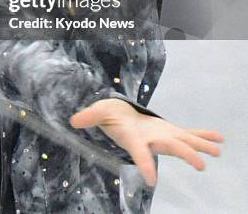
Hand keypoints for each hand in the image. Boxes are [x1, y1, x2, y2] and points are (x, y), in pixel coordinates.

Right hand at [70, 98, 223, 186]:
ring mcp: (163, 136)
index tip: (152, 181)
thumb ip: (89, 116)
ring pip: (183, 142)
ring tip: (218, 150)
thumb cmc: (109, 116)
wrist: (121, 117)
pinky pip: (188, 133)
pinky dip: (203, 135)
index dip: (145, 165)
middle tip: (201, 165)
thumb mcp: (98, 112)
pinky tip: (218, 138)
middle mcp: (151, 141)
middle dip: (184, 154)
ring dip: (200, 146)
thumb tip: (74, 121)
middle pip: (169, 148)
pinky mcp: (169, 130)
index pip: (139, 153)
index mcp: (134, 139)